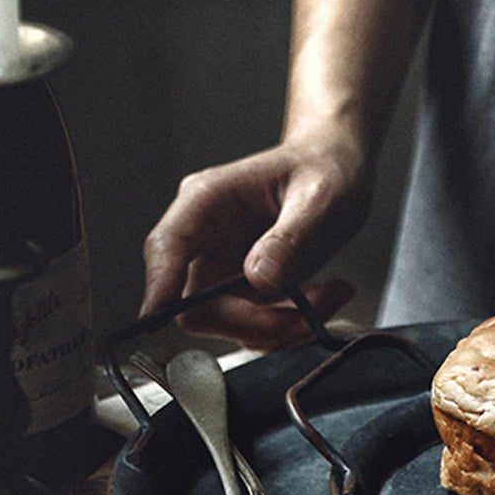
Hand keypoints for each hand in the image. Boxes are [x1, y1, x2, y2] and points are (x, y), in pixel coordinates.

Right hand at [140, 136, 369, 349]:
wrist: (339, 171)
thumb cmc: (324, 168)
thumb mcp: (319, 196)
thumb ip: (291, 238)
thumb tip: (259, 279)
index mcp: (208, 201)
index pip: (167, 246)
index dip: (159, 284)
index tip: (155, 317)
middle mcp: (208, 239)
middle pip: (199, 305)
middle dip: (255, 322)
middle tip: (308, 315)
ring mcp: (226, 269)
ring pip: (232, 324)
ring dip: (284, 326)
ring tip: (332, 294)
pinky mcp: (248, 291)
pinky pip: (258, 327)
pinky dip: (294, 324)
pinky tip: (326, 296)